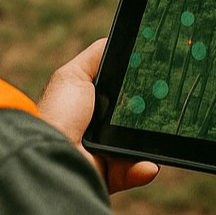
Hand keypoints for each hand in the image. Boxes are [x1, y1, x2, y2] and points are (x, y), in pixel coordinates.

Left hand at [38, 39, 158, 193]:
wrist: (47, 152)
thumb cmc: (58, 112)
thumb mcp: (74, 75)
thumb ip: (97, 56)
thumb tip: (118, 38)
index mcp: (91, 107)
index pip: (124, 97)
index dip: (142, 91)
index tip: (161, 81)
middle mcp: (98, 131)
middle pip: (136, 120)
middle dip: (152, 115)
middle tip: (168, 106)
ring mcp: (104, 155)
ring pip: (140, 147)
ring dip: (151, 143)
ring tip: (163, 136)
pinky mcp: (108, 176)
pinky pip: (134, 171)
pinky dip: (143, 168)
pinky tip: (148, 163)